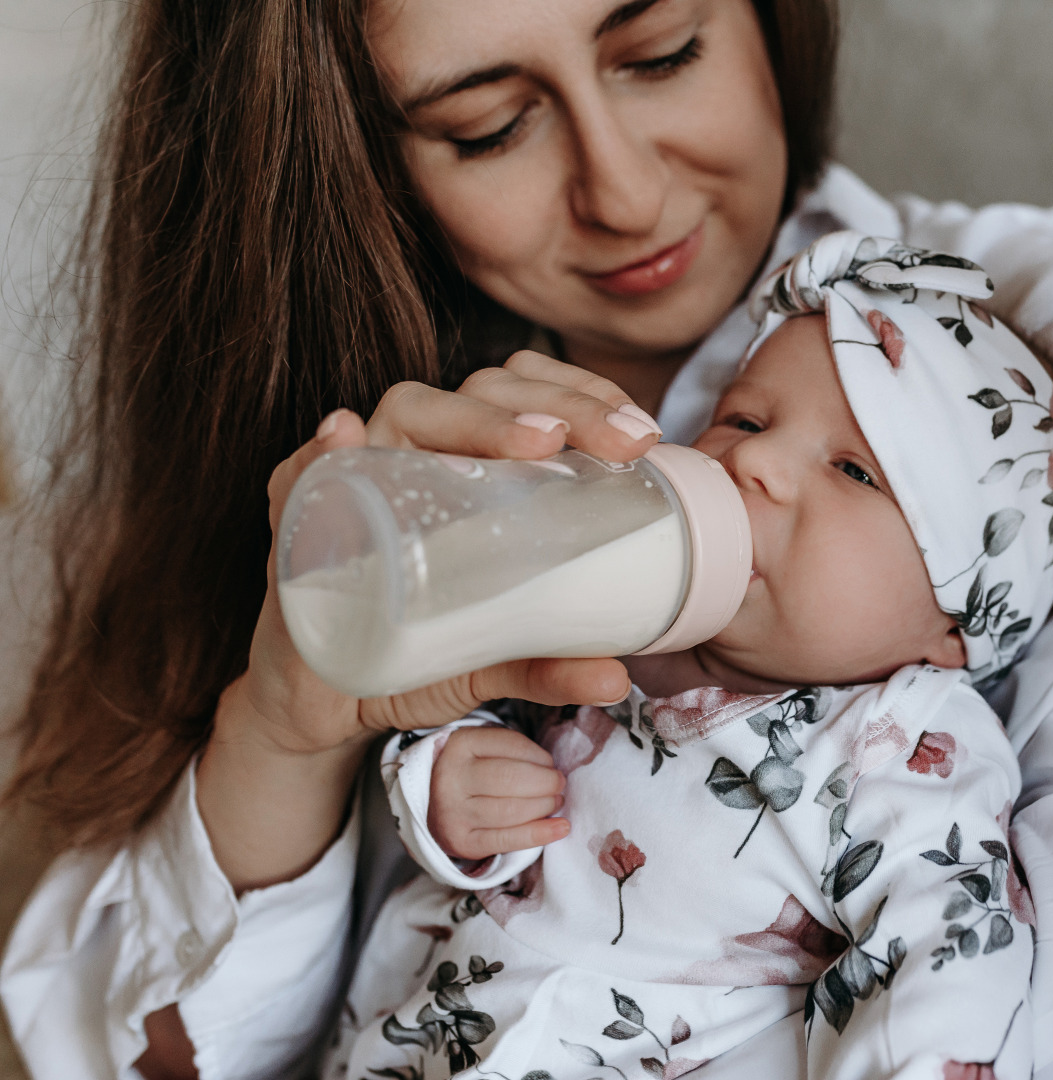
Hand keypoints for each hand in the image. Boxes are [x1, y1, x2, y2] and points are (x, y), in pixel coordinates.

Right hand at [200, 352, 649, 889]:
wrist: (319, 701)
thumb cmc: (412, 653)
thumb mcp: (491, 661)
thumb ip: (548, 664)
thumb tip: (617, 677)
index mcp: (468, 465)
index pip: (529, 397)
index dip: (585, 396)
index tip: (642, 434)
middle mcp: (413, 455)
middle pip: (482, 398)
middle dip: (556, 407)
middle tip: (615, 444)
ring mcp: (353, 481)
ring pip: (406, 416)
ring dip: (469, 420)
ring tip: (535, 440)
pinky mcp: (295, 525)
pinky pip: (296, 478)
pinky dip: (316, 455)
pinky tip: (343, 438)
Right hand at [428, 727, 569, 859]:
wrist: (434, 803)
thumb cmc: (474, 772)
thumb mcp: (486, 748)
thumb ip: (516, 753)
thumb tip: (554, 772)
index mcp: (460, 745)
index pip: (513, 746)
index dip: (541, 756)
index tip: (550, 764)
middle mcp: (451, 778)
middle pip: (512, 779)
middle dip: (546, 782)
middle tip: (558, 784)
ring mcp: (452, 812)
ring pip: (511, 810)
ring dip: (544, 806)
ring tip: (555, 802)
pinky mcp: (461, 841)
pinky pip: (506, 840)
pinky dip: (539, 834)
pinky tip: (561, 827)